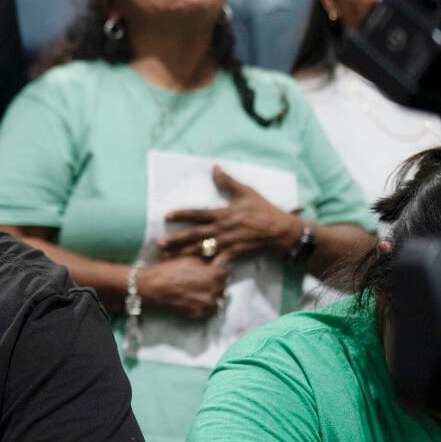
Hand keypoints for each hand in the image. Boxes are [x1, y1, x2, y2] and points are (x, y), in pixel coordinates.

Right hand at [138, 254, 229, 319]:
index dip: (219, 269)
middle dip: (215, 282)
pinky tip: (190, 298)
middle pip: (223, 286)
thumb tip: (219, 260)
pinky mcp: (199, 314)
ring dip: (209, 294)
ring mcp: (208, 304)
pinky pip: (206, 309)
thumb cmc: (170, 269)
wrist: (152, 286)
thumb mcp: (192, 258)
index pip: (228, 272)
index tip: (213, 269)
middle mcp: (216, 290)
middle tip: (201, 280)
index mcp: (216, 274)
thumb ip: (209, 261)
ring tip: (195, 290)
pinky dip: (201, 304)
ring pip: (216, 299)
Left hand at [161, 166, 301, 262]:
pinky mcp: (234, 254)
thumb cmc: (264, 210)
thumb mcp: (246, 192)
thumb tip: (214, 167)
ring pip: (201, 250)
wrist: (281, 232)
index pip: (197, 213)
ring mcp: (228, 243)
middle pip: (194, 235)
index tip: (166, 216)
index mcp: (223, 214)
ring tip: (168, 258)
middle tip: (159, 244)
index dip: (181, 214)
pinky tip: (193, 274)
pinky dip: (207, 268)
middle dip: (176, 240)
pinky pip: (218, 262)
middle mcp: (222, 229)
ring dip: (184, 254)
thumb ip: (228, 182)